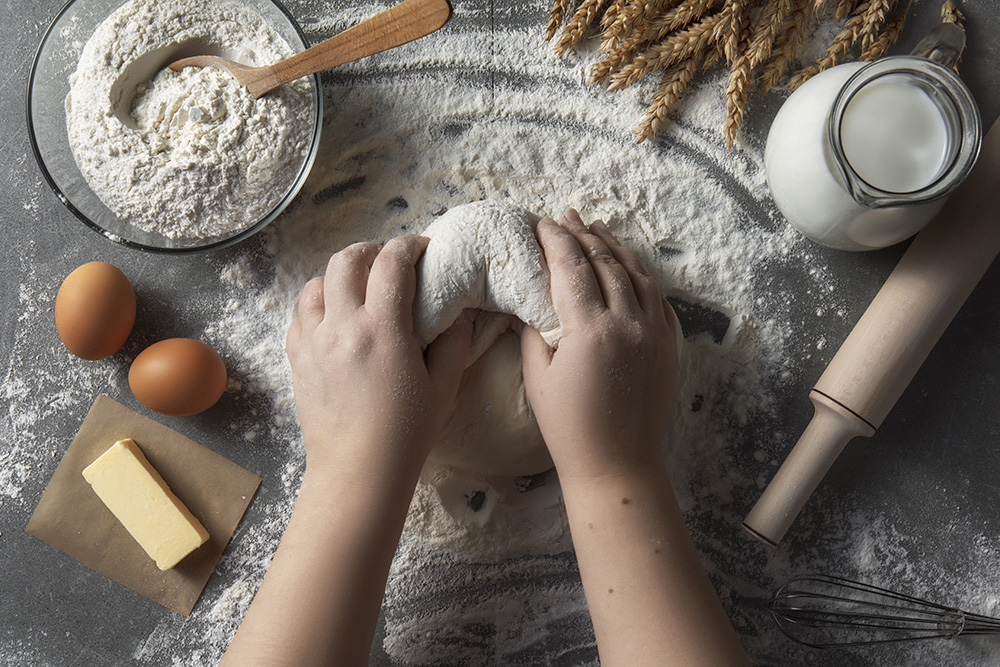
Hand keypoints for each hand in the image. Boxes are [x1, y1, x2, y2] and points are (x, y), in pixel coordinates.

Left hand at [285, 235, 472, 477]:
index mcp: (383, 330)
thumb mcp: (444, 386)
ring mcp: (313, 342)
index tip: (420, 248)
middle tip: (387, 261)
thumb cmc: (406, 433)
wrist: (358, 471)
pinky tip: (333, 319)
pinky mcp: (297, 359)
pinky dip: (316, 305)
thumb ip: (454, 342)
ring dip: (338, 277)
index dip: (407, 246)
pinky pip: (299, 315)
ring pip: (315, 284)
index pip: (391, 263)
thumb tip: (460, 312)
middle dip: (369, 250)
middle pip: (345, 261)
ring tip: (356, 288)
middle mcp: (342, 327)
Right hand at [521, 210, 679, 482]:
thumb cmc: (568, 426)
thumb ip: (535, 328)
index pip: (573, 268)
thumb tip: (534, 296)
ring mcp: (654, 332)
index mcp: (591, 330)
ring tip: (595, 227)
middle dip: (583, 235)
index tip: (542, 223)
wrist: (618, 463)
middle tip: (566, 216)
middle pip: (605, 262)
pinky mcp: (667, 344)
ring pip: (635, 273)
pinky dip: (639, 273)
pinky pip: (656, 296)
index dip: (556, 240)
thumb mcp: (537, 375)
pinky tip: (626, 263)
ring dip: (613, 247)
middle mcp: (628, 323)